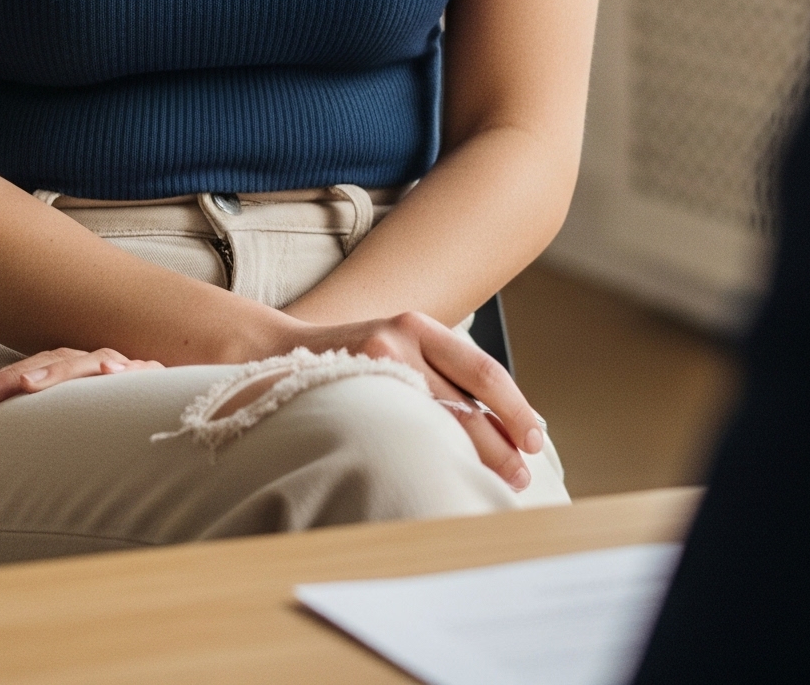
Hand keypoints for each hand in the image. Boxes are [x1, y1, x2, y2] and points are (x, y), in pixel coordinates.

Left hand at [0, 346, 164, 410]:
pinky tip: (111, 374)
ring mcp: (129, 370)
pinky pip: (144, 373)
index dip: (5, 378)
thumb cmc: (116, 410)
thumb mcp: (71, 405)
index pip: (38, 364)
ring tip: (29, 386)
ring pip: (93, 361)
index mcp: (79, 369)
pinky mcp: (157, 382)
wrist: (175, 404)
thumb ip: (27, 396)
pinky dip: (128, 371)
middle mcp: (100, 364)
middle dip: (18, 377)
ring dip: (61, 372)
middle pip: (58, 359)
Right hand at [236, 308, 545, 490]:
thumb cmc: (352, 360)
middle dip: (499, 442)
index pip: (483, 371)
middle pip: (465, 402)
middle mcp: (401, 338)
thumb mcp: (397, 348)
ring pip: (437, 422)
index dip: (514, 407)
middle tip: (519, 475)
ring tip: (492, 483)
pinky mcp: (350, 389)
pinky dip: (428, 455)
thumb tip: (499, 423)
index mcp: (420, 326)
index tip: (534, 439)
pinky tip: (441, 475)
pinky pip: (401, 430)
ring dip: (470, 457)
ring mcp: (373, 365)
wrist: (276, 357)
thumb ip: (438, 374)